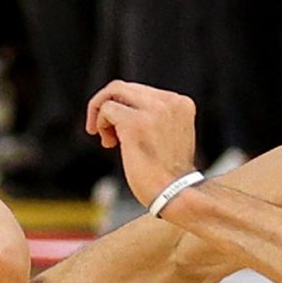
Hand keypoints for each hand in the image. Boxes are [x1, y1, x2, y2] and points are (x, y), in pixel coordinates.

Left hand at [85, 80, 199, 206]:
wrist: (176, 195)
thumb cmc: (168, 175)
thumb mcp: (169, 136)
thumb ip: (154, 118)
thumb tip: (119, 108)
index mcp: (181, 103)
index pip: (141, 91)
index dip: (125, 107)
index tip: (122, 131)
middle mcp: (169, 102)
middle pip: (124, 87)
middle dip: (107, 105)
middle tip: (103, 132)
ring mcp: (153, 111)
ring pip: (113, 92)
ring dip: (100, 113)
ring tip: (107, 139)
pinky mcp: (135, 123)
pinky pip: (106, 109)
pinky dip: (100, 123)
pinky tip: (109, 143)